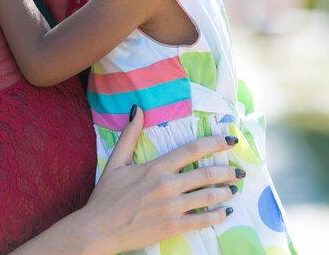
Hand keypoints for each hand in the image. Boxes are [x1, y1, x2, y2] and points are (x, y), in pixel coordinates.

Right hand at [80, 108, 240, 253]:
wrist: (100, 228)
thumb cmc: (107, 195)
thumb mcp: (116, 161)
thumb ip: (129, 135)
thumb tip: (138, 110)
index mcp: (156, 167)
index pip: (191, 150)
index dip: (214, 143)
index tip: (229, 140)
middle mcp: (168, 185)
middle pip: (205, 174)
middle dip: (226, 171)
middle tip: (238, 171)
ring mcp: (172, 207)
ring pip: (207, 197)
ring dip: (224, 191)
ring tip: (233, 189)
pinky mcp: (173, 227)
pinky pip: (202, 220)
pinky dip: (217, 215)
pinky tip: (224, 212)